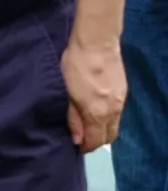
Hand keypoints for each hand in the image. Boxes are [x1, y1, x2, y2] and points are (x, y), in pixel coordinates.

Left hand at [60, 38, 126, 152]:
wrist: (96, 43)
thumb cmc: (75, 66)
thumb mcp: (67, 93)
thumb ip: (73, 117)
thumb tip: (77, 139)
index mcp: (97, 114)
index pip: (96, 141)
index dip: (86, 147)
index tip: (76, 147)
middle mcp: (113, 112)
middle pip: (108, 137)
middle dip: (96, 141)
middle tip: (82, 138)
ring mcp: (121, 101)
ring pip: (115, 125)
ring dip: (103, 130)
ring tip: (88, 125)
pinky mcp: (123, 91)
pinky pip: (118, 113)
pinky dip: (108, 118)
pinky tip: (97, 111)